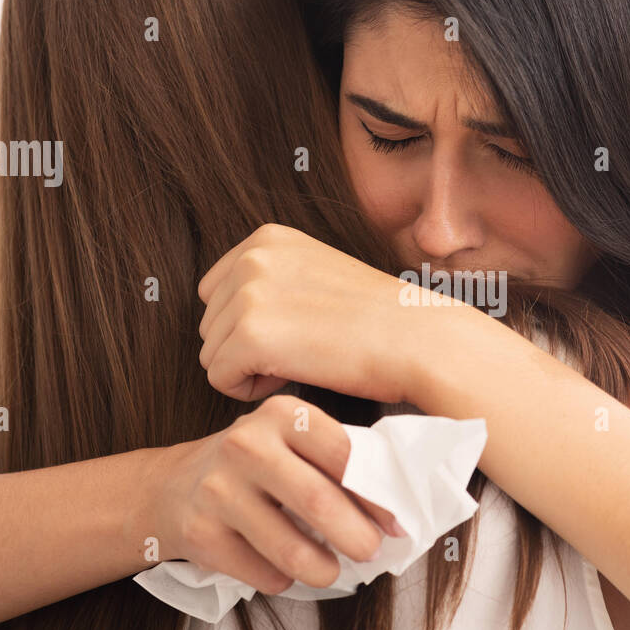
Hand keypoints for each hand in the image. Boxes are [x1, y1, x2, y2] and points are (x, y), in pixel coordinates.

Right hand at [148, 394, 404, 592]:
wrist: (171, 487)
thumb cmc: (253, 466)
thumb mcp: (289, 442)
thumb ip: (334, 462)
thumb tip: (394, 511)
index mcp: (281, 415)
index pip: (344, 455)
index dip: (377, 495)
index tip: (395, 521)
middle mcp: (247, 445)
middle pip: (320, 502)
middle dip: (357, 537)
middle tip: (371, 552)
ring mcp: (218, 489)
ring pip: (290, 549)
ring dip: (323, 569)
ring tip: (331, 571)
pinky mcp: (199, 533)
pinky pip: (261, 573)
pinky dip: (282, 580)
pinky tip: (281, 570)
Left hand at [197, 223, 456, 402]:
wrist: (419, 341)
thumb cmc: (377, 321)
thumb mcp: (318, 274)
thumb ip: (271, 281)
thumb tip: (223, 309)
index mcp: (267, 239)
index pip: (215, 293)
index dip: (249, 323)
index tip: (298, 329)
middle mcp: (252, 258)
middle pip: (210, 325)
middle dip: (246, 348)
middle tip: (304, 349)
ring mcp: (249, 294)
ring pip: (212, 355)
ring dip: (251, 370)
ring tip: (304, 360)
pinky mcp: (251, 335)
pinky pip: (220, 379)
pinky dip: (250, 390)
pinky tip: (295, 376)